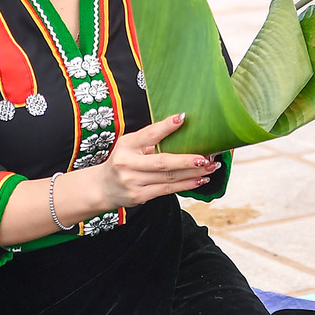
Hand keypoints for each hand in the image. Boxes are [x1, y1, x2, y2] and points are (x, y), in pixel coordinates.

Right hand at [94, 114, 219, 209]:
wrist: (103, 187)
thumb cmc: (123, 161)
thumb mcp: (130, 145)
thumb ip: (150, 139)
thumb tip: (181, 125)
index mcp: (127, 145)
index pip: (149, 134)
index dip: (166, 127)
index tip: (183, 118)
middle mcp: (128, 163)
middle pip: (162, 162)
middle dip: (187, 160)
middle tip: (206, 158)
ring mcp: (133, 182)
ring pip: (169, 177)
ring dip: (193, 173)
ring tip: (211, 168)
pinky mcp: (140, 196)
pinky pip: (167, 190)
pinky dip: (186, 185)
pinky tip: (200, 180)